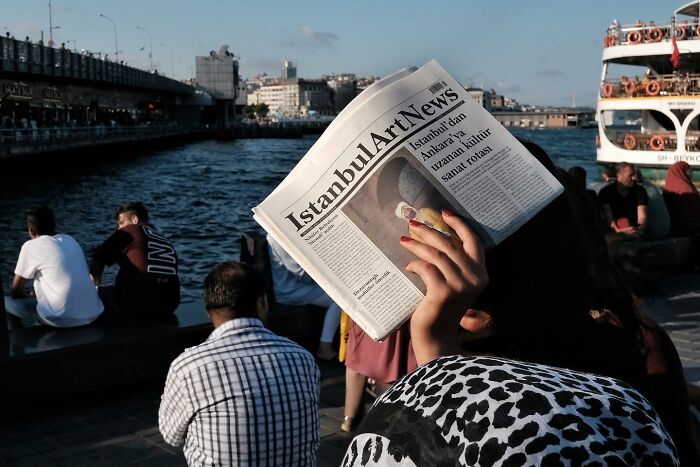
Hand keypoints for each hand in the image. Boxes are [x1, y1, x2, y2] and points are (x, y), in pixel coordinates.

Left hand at [400, 211, 487, 365]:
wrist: (436, 337)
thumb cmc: (442, 308)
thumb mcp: (455, 284)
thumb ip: (453, 264)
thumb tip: (434, 235)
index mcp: (480, 274)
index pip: (474, 241)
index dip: (459, 225)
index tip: (444, 213)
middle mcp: (474, 278)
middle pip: (450, 244)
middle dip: (430, 231)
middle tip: (413, 224)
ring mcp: (460, 285)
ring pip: (436, 254)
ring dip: (417, 245)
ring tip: (403, 241)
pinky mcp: (443, 292)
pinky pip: (426, 268)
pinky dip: (415, 264)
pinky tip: (408, 267)